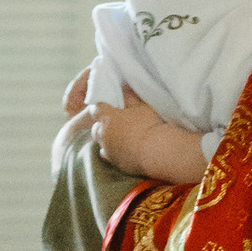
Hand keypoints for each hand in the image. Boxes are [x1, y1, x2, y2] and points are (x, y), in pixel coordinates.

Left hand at [92, 95, 207, 185]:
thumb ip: (130, 96)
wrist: (156, 151)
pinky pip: (108, 155)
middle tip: (114, 122)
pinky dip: (112, 151)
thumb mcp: (142, 106)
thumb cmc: (149, 125)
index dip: (101, 107)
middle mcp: (103, 134)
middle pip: (95, 127)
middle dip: (102, 124)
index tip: (108, 106)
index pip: (96, 109)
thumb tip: (124, 87)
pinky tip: (124, 149)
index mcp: (107, 117)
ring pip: (100, 143)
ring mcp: (108, 150)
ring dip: (106, 138)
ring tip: (119, 136)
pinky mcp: (115, 163)